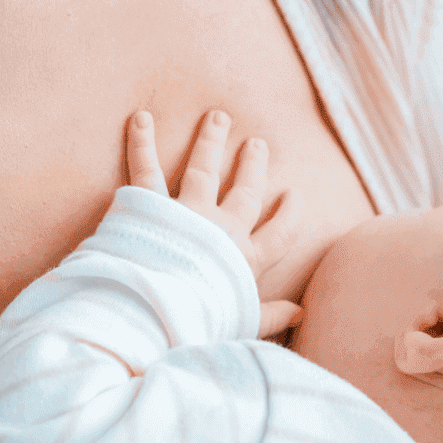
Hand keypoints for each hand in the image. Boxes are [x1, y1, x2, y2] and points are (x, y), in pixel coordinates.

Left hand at [126, 109, 305, 338]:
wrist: (153, 317)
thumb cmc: (196, 325)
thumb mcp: (239, 323)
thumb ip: (270, 317)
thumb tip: (300, 313)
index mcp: (246, 260)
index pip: (280, 233)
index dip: (290, 214)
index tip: (295, 194)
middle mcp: (222, 230)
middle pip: (245, 191)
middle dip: (253, 165)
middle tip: (257, 143)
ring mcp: (187, 214)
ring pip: (204, 169)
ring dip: (211, 141)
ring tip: (217, 117)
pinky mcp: (150, 208)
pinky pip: (145, 169)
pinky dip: (141, 142)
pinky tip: (142, 117)